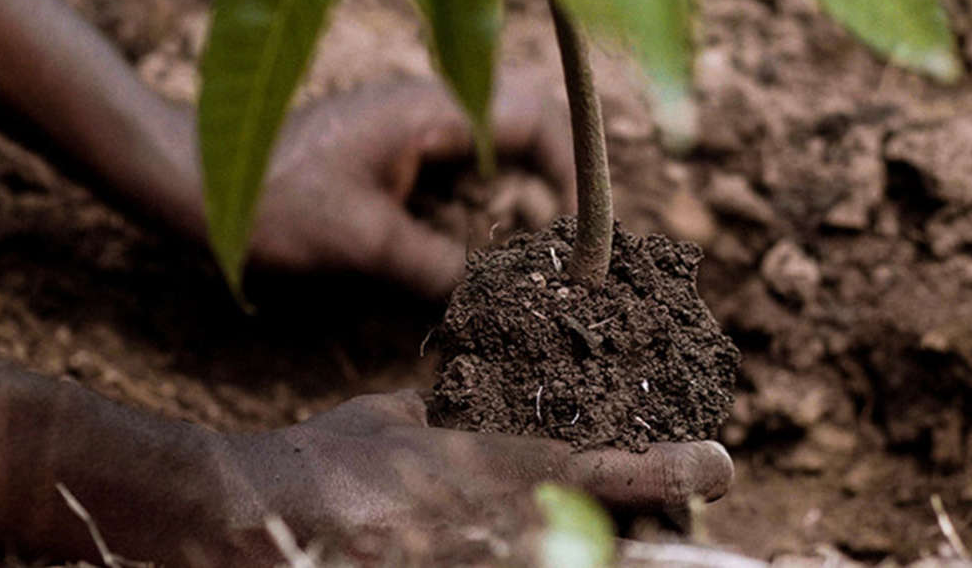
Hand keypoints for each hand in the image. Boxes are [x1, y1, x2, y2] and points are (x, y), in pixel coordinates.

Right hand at [221, 392, 732, 554]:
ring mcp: (454, 562)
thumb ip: (455, 427)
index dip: (661, 468)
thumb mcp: (397, 425)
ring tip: (658, 551)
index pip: (590, 464)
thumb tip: (492, 419)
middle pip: (593, 542)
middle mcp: (480, 519)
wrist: (245, 512)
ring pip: (555, 564)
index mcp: (479, 464)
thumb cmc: (325, 463)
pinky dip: (526, 566)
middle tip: (726, 551)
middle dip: (658, 549)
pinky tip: (534, 558)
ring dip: (594, 556)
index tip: (719, 465)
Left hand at [249, 74, 575, 298]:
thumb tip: (505, 303)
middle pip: (527, 127)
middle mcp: (428, 106)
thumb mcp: (363, 244)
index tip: (580, 232)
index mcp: (431, 108)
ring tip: (533, 255)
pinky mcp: (390, 150)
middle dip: (557, 182)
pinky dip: (482, 203)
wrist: (193, 180)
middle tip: (568, 245)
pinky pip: (460, 166)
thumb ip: (440, 269)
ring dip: (520, 194)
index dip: (574, 172)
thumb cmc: (272, 201)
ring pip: (496, 147)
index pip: (537, 119)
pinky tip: (479, 251)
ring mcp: (410, 125)